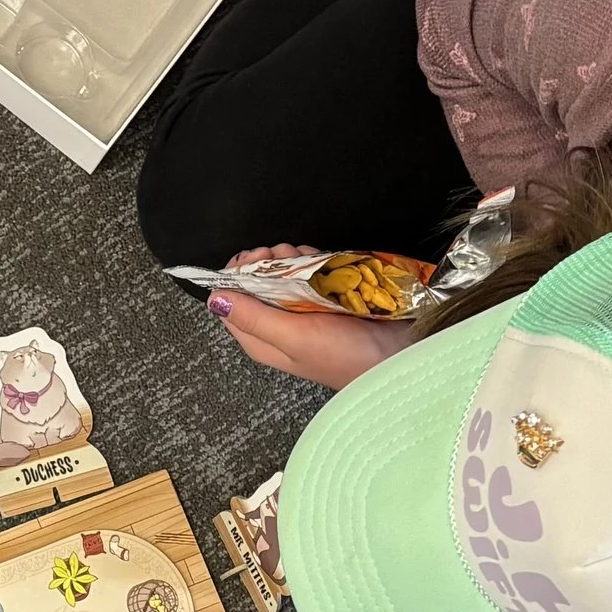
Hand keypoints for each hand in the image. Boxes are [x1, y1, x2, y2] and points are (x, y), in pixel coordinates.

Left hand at [207, 245, 419, 390]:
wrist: (396, 355)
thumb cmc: (344, 356)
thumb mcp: (293, 337)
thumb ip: (254, 318)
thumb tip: (215, 298)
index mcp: (261, 341)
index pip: (229, 304)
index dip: (235, 276)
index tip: (251, 259)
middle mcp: (276, 327)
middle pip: (253, 285)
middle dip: (263, 263)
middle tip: (280, 256)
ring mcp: (300, 313)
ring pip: (279, 275)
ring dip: (288, 260)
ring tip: (304, 259)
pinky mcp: (323, 301)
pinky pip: (305, 275)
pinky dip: (310, 263)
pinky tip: (321, 263)